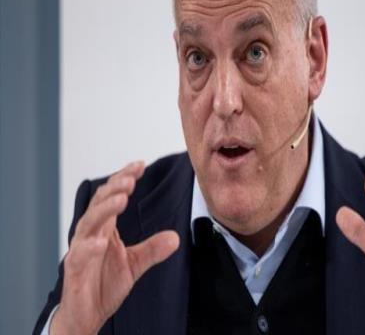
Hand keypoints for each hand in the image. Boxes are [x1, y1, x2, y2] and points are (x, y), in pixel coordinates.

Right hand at [50, 161, 179, 334]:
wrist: (87, 314)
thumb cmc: (104, 283)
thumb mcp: (135, 263)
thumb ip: (152, 249)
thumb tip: (175, 238)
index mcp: (104, 227)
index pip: (112, 196)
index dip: (124, 179)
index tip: (140, 165)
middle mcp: (91, 233)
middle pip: (100, 203)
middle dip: (115, 187)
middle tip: (132, 178)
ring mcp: (80, 250)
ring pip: (88, 222)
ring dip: (104, 209)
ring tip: (121, 199)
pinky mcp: (74, 269)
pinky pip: (79, 255)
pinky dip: (88, 247)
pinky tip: (100, 241)